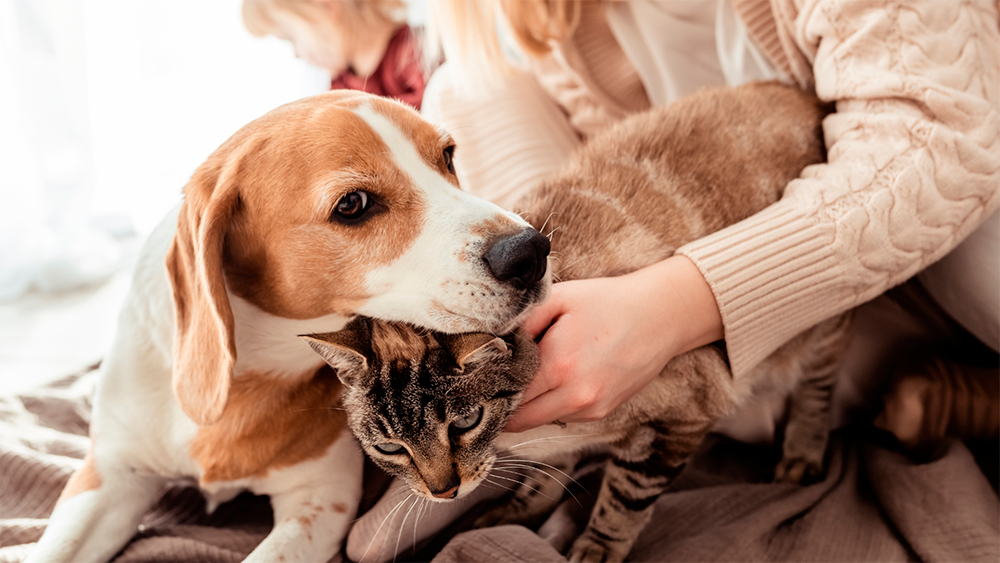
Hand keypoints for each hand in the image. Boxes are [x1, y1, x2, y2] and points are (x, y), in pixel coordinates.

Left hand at [505, 255, 722, 432]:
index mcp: (559, 365)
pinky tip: (556, 378)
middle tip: (491, 386)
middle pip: (519, 419)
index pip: (507, 396)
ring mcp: (591, 408)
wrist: (662, 316)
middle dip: (503, 404)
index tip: (477, 382)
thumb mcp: (559, 298)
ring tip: (527, 376)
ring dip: (528, 405)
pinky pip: (563, 415)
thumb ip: (521, 321)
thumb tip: (490, 342)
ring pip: (540, 420)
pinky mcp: (603, 412)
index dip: (489, 390)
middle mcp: (575, 395)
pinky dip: (552, 403)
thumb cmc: (607, 302)